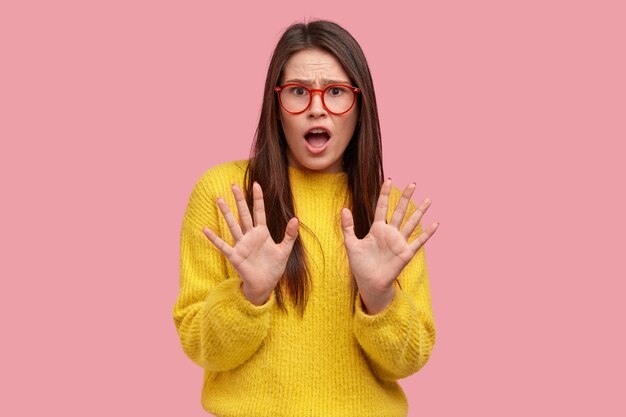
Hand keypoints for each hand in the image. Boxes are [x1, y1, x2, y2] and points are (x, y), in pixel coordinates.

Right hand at [202, 182, 298, 304]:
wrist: (265, 285)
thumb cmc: (273, 267)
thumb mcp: (285, 250)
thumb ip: (290, 235)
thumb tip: (296, 218)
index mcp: (262, 233)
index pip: (259, 212)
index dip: (258, 199)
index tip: (257, 184)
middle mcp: (250, 236)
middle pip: (244, 214)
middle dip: (239, 200)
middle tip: (233, 185)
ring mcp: (241, 244)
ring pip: (233, 225)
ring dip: (226, 213)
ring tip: (219, 199)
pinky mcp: (235, 256)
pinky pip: (222, 245)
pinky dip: (214, 238)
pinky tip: (205, 230)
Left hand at [341, 179, 438, 312]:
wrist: (369, 283)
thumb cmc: (360, 265)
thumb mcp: (351, 244)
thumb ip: (347, 227)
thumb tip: (344, 209)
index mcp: (377, 229)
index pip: (382, 207)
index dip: (385, 194)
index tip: (389, 180)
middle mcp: (390, 233)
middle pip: (399, 211)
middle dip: (406, 197)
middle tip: (413, 183)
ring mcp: (399, 242)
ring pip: (411, 223)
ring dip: (420, 212)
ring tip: (428, 199)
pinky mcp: (406, 253)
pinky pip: (418, 241)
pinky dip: (428, 234)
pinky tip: (436, 224)